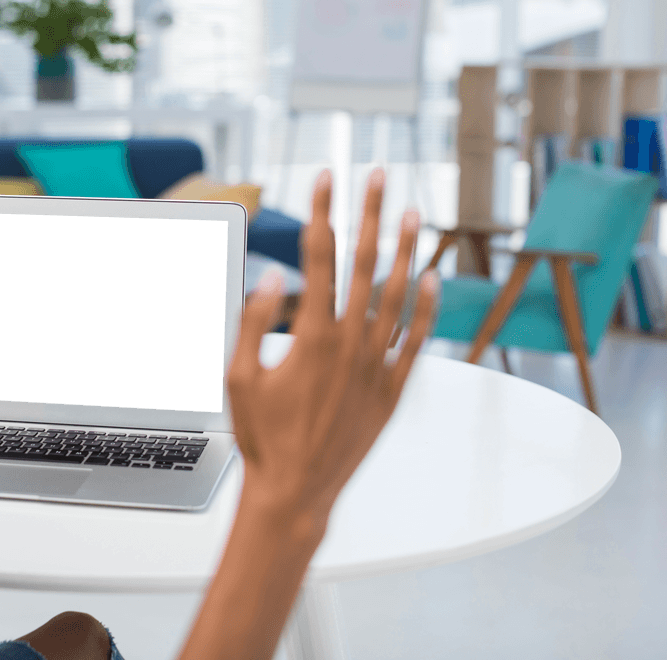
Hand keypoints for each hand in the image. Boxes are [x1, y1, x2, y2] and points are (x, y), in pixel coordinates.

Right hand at [227, 168, 436, 533]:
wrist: (295, 491)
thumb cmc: (262, 437)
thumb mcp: (237, 376)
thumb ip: (253, 321)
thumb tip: (271, 276)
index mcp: (311, 336)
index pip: (319, 256)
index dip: (322, 211)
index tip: (325, 178)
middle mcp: (350, 343)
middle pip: (363, 263)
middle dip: (369, 213)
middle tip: (377, 175)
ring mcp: (376, 365)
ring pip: (396, 294)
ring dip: (404, 249)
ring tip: (411, 211)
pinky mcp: (391, 389)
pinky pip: (415, 339)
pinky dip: (424, 307)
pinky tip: (429, 277)